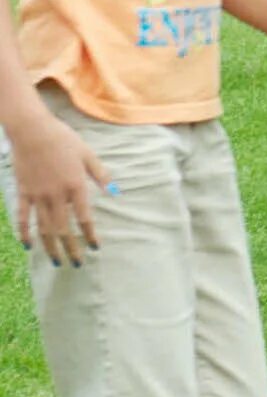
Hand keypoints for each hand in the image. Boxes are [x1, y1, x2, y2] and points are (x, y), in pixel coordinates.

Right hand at [8, 108, 107, 265]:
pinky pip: (23, 218)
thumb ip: (100, 174)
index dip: (90, 235)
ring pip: (44, 228)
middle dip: (71, 248)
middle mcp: (57, 195)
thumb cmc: (64, 140)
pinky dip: (25, 233)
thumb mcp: (88, 155)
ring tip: (56, 261)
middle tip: (76, 264)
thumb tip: (114, 191)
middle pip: (64, 229)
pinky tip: (29, 246)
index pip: (85, 218)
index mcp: (76, 186)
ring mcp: (38, 196)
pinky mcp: (23, 193)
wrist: (33, 131)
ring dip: (50, 246)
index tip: (95, 248)